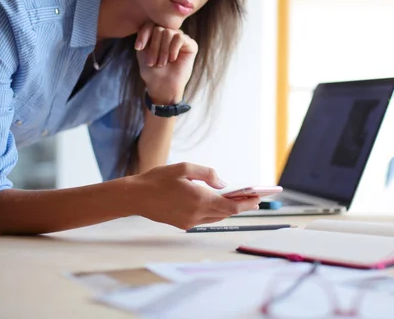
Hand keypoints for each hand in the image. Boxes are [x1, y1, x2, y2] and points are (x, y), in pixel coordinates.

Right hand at [125, 162, 260, 229]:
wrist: (136, 197)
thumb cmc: (158, 179)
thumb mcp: (185, 168)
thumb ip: (208, 174)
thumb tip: (223, 183)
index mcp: (200, 200)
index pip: (231, 206)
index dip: (247, 204)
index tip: (258, 199)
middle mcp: (197, 214)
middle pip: (226, 213)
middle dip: (241, 206)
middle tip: (253, 199)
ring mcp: (190, 222)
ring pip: (216, 217)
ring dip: (228, 210)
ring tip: (239, 202)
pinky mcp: (183, 224)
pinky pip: (205, 219)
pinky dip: (214, 212)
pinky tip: (217, 204)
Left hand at [135, 22, 197, 103]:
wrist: (162, 84)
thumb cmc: (151, 70)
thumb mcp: (142, 50)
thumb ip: (146, 33)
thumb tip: (154, 22)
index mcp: (158, 34)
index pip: (150, 23)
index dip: (144, 34)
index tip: (139, 48)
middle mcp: (170, 34)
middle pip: (159, 29)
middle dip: (154, 47)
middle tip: (153, 62)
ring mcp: (180, 38)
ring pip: (169, 32)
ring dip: (162, 50)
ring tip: (162, 63)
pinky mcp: (190, 45)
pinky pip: (180, 37)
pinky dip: (173, 48)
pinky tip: (173, 59)